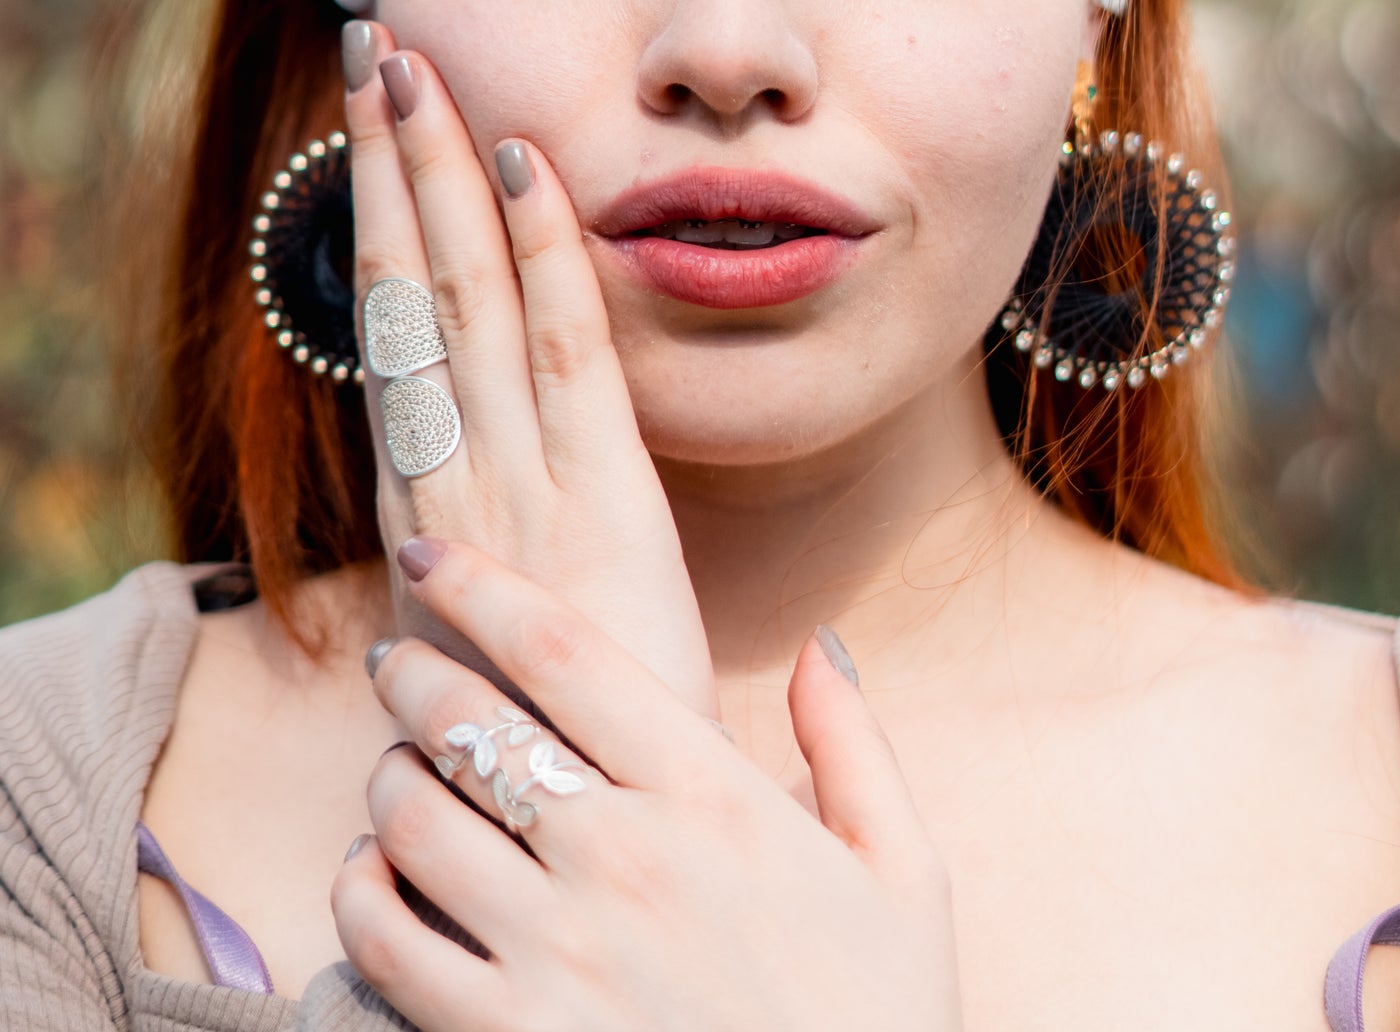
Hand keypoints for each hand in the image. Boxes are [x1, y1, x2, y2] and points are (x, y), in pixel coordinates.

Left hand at [335, 538, 965, 1031]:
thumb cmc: (876, 1025)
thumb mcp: (903, 874)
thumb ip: (854, 745)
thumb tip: (821, 644)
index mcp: (712, 796)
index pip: (562, 650)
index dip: (478, 584)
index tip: (430, 550)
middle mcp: (624, 858)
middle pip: (470, 721)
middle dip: (413, 674)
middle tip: (396, 663)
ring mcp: (558, 956)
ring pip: (414, 822)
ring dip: (387, 781)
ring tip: (396, 775)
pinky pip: (388, 942)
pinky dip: (360, 895)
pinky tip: (375, 883)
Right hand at [344, 23, 716, 717]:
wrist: (592, 828)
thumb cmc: (555, 713)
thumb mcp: (496, 599)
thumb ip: (483, 511)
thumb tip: (470, 446)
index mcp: (428, 492)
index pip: (391, 318)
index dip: (377, 207)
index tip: (372, 109)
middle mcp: (451, 471)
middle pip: (408, 283)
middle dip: (390, 157)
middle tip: (374, 43)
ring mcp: (516, 480)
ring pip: (461, 298)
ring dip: (437, 175)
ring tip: (416, 68)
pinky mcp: (600, 499)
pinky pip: (564, 350)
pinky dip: (540, 254)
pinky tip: (527, 166)